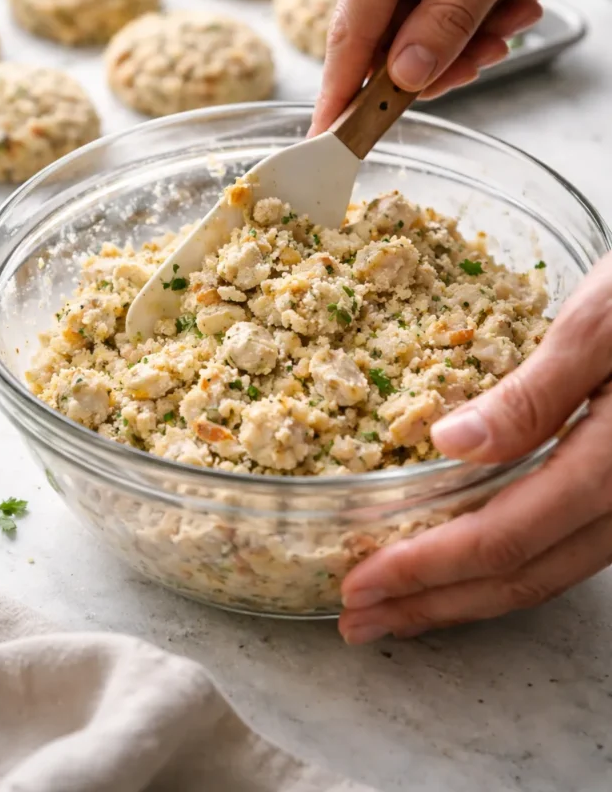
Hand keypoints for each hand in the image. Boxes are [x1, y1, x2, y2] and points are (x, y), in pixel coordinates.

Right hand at [311, 0, 602, 132]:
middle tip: (500, 46)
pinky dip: (455, 6)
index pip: (350, 34)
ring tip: (518, 4)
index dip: (339, 97)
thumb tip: (406, 80)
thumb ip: (449, 23)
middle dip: (441, 54)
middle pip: (381, 33)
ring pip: (402, 20)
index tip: (327, 143)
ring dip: (461, 29)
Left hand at [339, 253, 611, 643]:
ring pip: (542, 574)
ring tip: (398, 605)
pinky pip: (561, 550)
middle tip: (360, 620)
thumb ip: (533, 392)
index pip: (504, 538)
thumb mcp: (597, 327)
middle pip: (518, 577)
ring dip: (462, 596)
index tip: (362, 583)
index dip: (427, 568)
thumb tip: (450, 442)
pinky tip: (463, 561)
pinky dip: (501, 567)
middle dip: (433, 604)